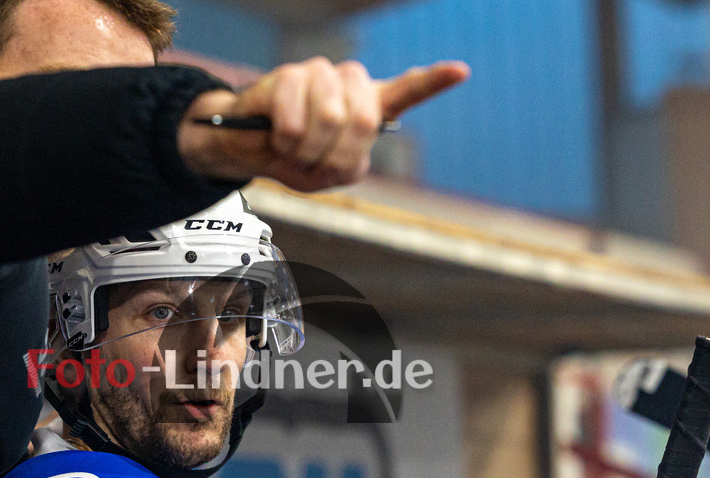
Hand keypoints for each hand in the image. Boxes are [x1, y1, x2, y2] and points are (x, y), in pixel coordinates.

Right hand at [178, 58, 468, 191]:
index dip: (433, 82)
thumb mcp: (328, 176)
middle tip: (313, 163)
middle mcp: (349, 85)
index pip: (406, 92)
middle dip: (335, 155)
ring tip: (293, 149)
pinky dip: (284, 140)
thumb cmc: (292, 159)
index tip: (460, 70)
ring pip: (330, 119)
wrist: (248, 149)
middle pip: (363, 120)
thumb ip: (348, 166)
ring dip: (307, 150)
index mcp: (367, 108)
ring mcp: (320, 76)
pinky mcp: (289, 75)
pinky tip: (277, 137)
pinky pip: (295, 117)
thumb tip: (345, 143)